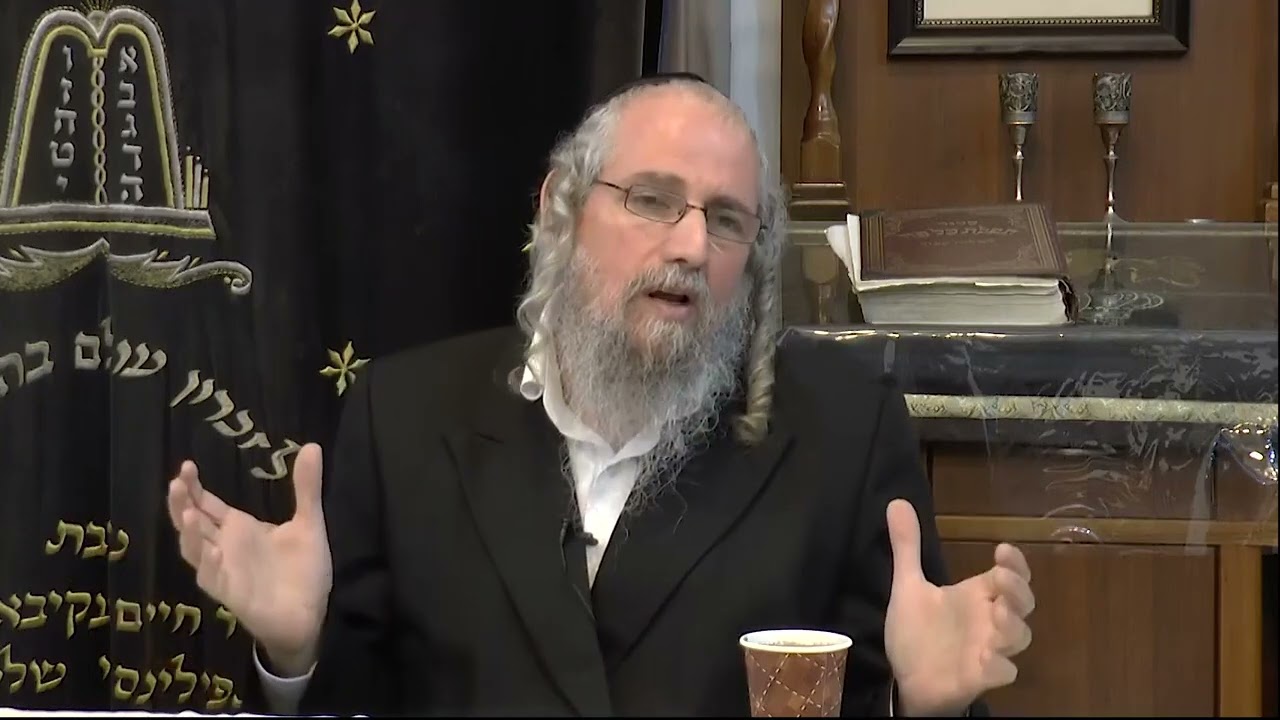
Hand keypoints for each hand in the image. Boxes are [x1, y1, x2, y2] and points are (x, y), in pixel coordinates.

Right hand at [167, 443, 332, 674]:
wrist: (311, 614)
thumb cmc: (304, 570)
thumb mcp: (309, 523)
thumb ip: (306, 487)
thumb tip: (312, 445)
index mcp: (239, 529)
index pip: (207, 504)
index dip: (194, 487)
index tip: (186, 466)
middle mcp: (225, 547)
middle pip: (192, 522)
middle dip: (181, 503)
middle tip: (178, 481)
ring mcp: (224, 571)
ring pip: (194, 551)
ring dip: (188, 533)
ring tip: (189, 512)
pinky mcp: (231, 594)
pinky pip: (213, 580)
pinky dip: (210, 565)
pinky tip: (214, 551)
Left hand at [883, 499, 1033, 715]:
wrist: (906, 679)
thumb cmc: (916, 634)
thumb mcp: (908, 587)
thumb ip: (906, 548)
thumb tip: (896, 502)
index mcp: (976, 596)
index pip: (1010, 574)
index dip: (1015, 562)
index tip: (1002, 549)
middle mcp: (988, 620)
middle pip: (1023, 602)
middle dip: (1019, 590)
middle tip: (1000, 577)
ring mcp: (988, 649)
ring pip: (1020, 637)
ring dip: (1013, 625)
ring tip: (996, 615)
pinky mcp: (980, 677)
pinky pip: (1004, 672)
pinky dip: (1000, 666)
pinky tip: (986, 658)